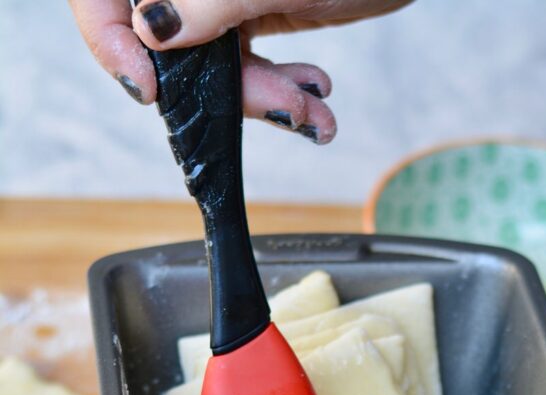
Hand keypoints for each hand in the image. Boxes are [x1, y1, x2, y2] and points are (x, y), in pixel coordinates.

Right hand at [69, 0, 412, 142]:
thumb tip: (151, 30)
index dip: (110, 36)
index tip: (148, 89)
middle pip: (164, 38)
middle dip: (222, 87)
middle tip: (280, 106)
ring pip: (210, 63)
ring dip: (263, 100)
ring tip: (311, 111)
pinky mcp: (251, 13)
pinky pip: (245, 67)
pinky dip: (280, 94)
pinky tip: (316, 100)